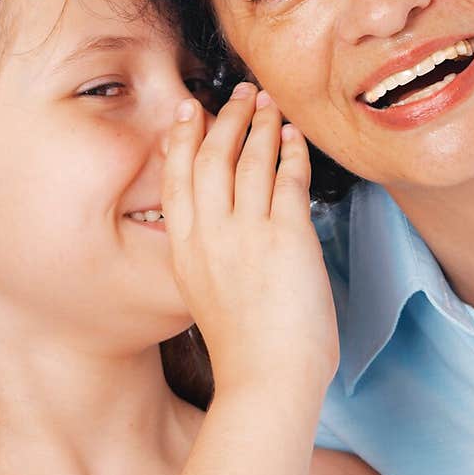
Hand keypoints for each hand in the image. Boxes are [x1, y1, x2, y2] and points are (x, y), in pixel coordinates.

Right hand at [161, 84, 338, 402]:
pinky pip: (288, 178)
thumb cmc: (246, 349)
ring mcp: (247, 234)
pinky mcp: (287, 238)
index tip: (188, 110)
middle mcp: (210, 236)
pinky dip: (292, 152)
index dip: (183, 138)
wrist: (268, 380)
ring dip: (262, 125)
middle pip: (212, 157)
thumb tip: (226, 229)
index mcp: (184, 251)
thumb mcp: (206, 295)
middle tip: (242, 94)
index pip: (177, 178)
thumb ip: (209, 256)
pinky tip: (295, 138)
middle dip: (227, 118)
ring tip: (271, 105)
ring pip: (250, 159)